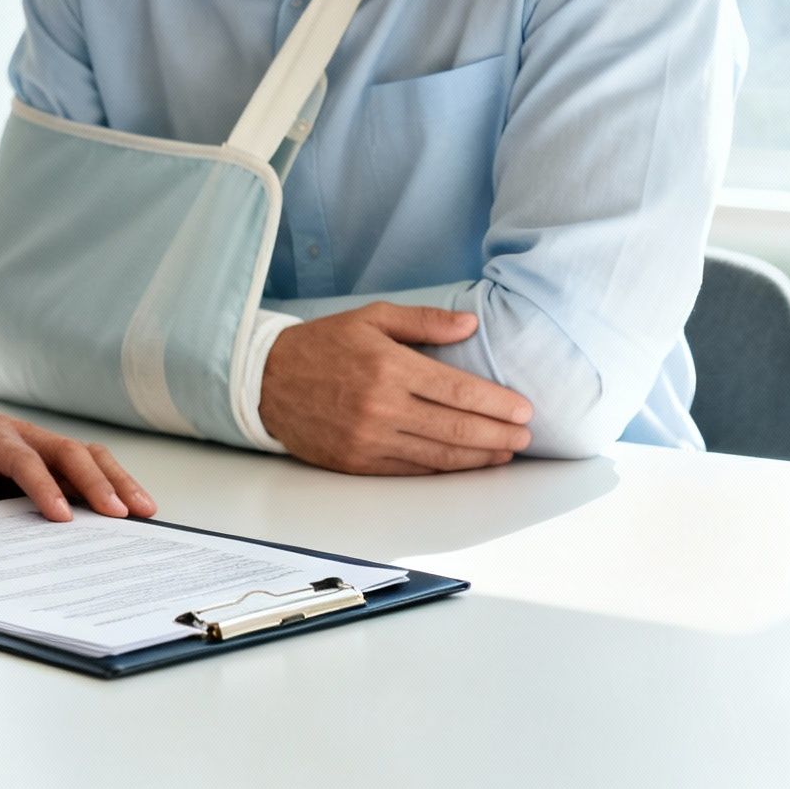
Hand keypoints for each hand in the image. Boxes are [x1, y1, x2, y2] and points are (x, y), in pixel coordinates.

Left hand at [0, 382, 155, 521]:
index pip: (22, 459)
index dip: (42, 486)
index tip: (60, 516)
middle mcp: (22, 434)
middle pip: (68, 451)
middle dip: (97, 482)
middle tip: (121, 514)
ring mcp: (39, 444)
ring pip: (86, 455)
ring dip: (116, 480)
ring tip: (144, 511)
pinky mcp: (47, 457)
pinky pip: (85, 465)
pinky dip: (110, 482)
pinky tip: (130, 506)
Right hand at [259, 303, 534, 474]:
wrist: (263, 381)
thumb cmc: (320, 345)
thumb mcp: (370, 317)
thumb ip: (423, 321)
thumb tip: (470, 327)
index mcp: (388, 367)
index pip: (458, 391)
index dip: (497, 404)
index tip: (523, 410)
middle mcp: (381, 406)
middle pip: (456, 428)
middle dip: (498, 435)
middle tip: (525, 436)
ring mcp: (368, 439)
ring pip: (438, 456)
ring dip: (479, 457)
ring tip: (505, 453)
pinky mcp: (356, 461)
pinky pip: (410, 470)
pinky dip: (444, 470)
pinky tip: (464, 465)